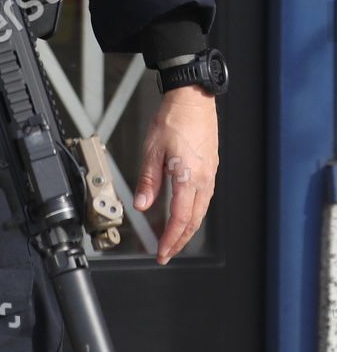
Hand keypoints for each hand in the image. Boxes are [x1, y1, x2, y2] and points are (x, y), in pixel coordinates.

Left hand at [132, 86, 218, 263]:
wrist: (192, 99)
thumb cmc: (173, 119)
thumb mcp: (152, 149)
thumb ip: (148, 180)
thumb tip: (141, 205)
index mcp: (188, 178)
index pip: (180, 219)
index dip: (171, 239)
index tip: (161, 252)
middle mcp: (203, 180)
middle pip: (193, 221)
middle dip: (179, 240)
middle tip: (166, 252)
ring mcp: (209, 175)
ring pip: (200, 212)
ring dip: (187, 229)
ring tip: (173, 238)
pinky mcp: (210, 168)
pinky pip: (203, 199)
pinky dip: (193, 213)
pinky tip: (184, 213)